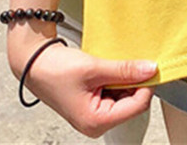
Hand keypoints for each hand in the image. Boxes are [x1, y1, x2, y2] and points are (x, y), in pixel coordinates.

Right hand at [14, 40, 157, 138]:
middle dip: (134, 81)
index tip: (149, 64)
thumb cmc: (57, 70)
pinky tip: (108, 69)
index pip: (138, 105)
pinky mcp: (94, 105)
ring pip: (126, 96)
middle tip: (127, 61)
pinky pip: (116, 93)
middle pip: (133, 102)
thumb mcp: (94, 68)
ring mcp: (95, 116)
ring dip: (125, 79)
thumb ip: (125, 70)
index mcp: (97, 121)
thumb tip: (151, 69)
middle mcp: (97, 124)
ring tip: (111, 65)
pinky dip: (117, 79)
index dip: (146, 84)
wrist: (35, 63)